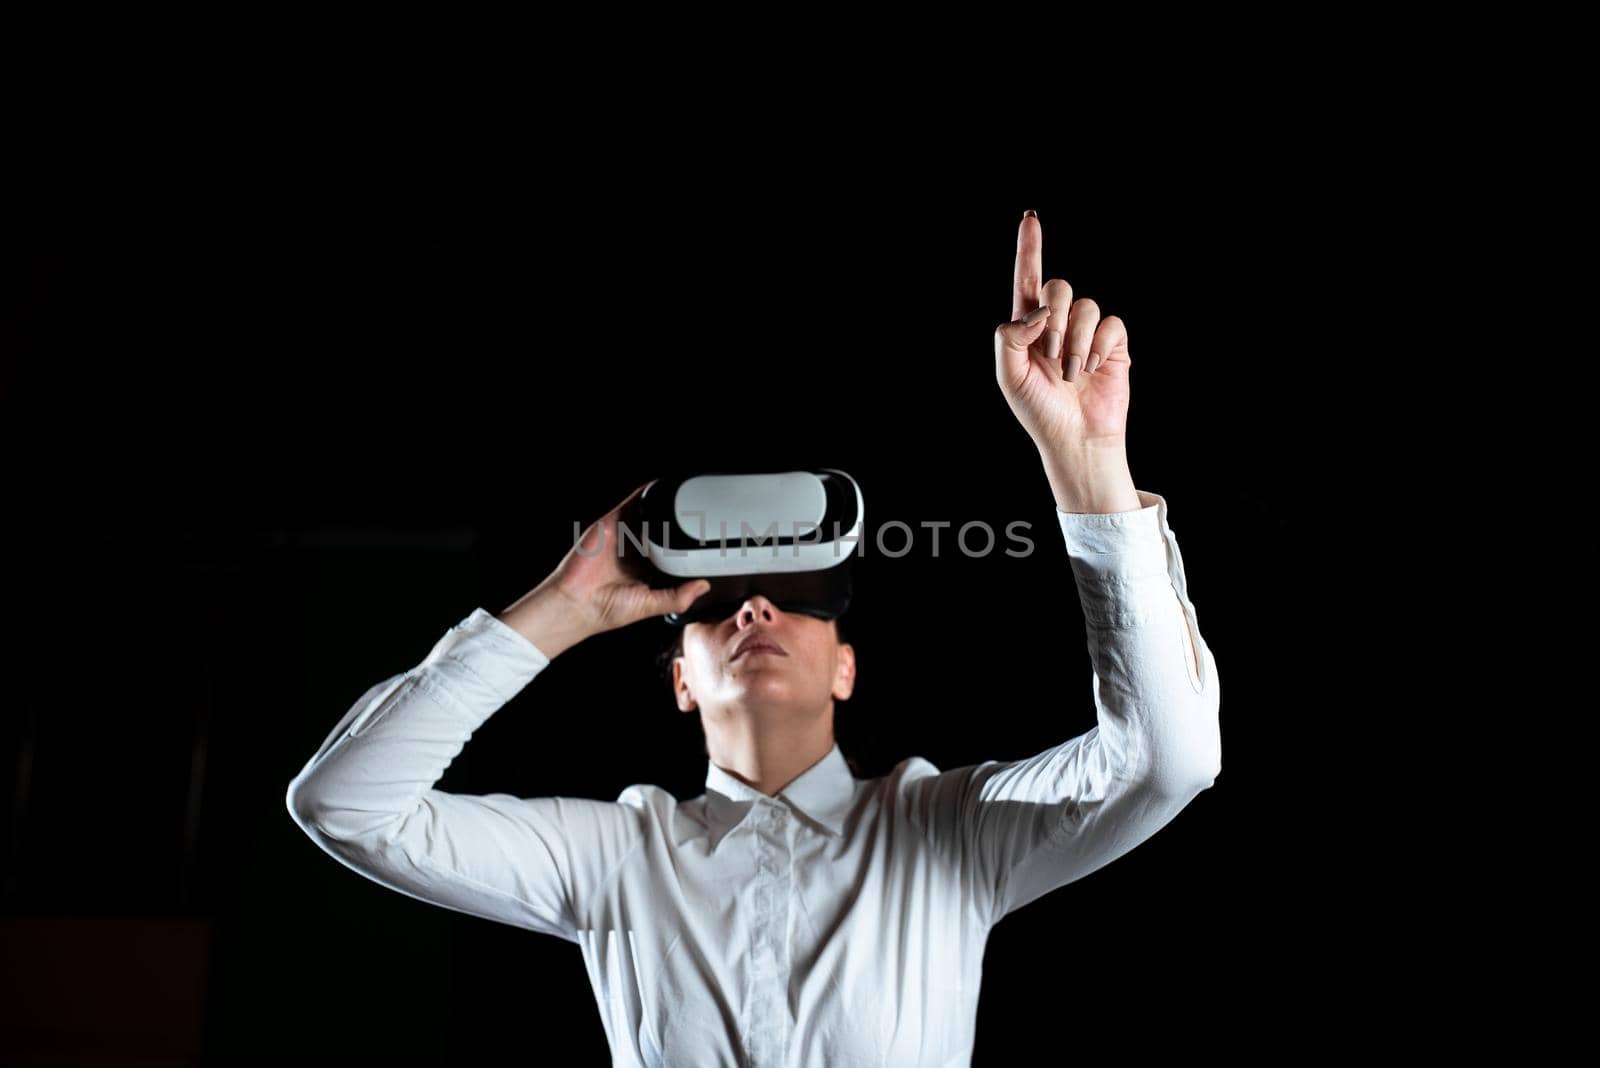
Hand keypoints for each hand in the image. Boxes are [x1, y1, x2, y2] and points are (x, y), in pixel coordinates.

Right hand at [542, 482, 712, 635]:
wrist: (578, 602)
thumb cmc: (608, 609)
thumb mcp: (650, 605)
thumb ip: (677, 597)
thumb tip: (703, 587)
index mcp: (647, 570)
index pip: (672, 552)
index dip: (687, 545)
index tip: (707, 540)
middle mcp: (636, 551)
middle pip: (663, 530)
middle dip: (680, 523)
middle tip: (703, 516)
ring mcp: (624, 536)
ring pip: (650, 514)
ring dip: (666, 506)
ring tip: (689, 497)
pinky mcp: (612, 524)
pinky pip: (632, 504)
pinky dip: (647, 494)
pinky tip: (662, 487)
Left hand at [994, 212, 1131, 452]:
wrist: (1074, 438)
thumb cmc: (1038, 411)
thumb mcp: (1009, 376)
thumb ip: (1010, 336)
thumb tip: (1037, 311)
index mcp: (1028, 327)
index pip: (1027, 279)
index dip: (1030, 248)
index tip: (1030, 217)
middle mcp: (1059, 323)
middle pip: (1059, 285)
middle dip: (1054, 317)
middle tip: (1050, 355)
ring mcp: (1088, 332)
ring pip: (1087, 306)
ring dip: (1076, 342)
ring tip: (1072, 373)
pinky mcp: (1114, 344)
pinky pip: (1111, 323)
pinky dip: (1099, 347)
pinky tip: (1092, 370)